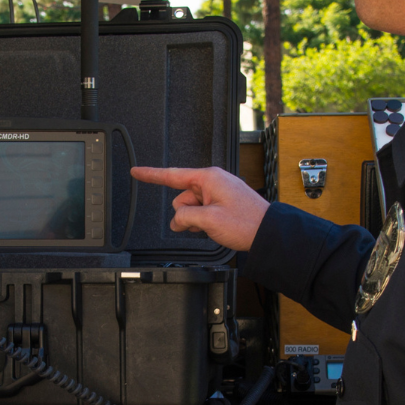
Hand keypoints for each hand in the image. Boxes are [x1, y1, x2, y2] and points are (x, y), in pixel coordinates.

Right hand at [130, 165, 268, 250]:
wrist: (268, 233)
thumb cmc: (246, 222)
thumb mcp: (209, 220)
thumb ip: (185, 217)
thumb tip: (177, 220)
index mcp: (208, 178)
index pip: (172, 175)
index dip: (151, 175)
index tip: (136, 171)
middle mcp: (212, 181)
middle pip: (182, 197)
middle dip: (186, 214)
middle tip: (203, 224)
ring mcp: (218, 192)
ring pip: (191, 207)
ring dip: (196, 220)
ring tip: (213, 226)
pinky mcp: (222, 202)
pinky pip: (202, 211)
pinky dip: (203, 221)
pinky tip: (215, 227)